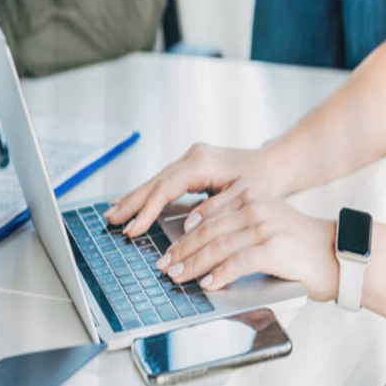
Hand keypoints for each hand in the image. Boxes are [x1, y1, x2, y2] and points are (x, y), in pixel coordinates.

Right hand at [106, 143, 282, 237]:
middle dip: (132, 202)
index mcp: (202, 161)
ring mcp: (189, 160)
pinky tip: (132, 203)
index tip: (133, 228)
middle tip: (111, 220)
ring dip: (134, 199)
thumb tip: (188, 227)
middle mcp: (192, 157)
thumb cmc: (263, 180)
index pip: (166, 187)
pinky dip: (146, 195)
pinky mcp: (189, 167)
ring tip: (113, 213)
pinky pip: (162, 183)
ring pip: (155, 181)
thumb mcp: (242, 196)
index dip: (147, 209)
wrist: (274, 164)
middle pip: (154, 182)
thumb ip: (213, 209)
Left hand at [155, 180, 339, 300]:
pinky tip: (207, 284)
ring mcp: (262, 225)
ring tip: (177, 276)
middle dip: (181, 250)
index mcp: (249, 192)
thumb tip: (200, 247)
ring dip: (192, 264)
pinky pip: (235, 262)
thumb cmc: (297, 244)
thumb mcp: (264, 221)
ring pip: (215, 246)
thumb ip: (235, 226)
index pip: (206, 213)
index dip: (183, 233)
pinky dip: (218, 274)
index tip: (168, 247)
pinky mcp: (270, 247)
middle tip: (165, 264)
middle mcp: (254, 205)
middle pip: (206, 230)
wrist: (335, 254)